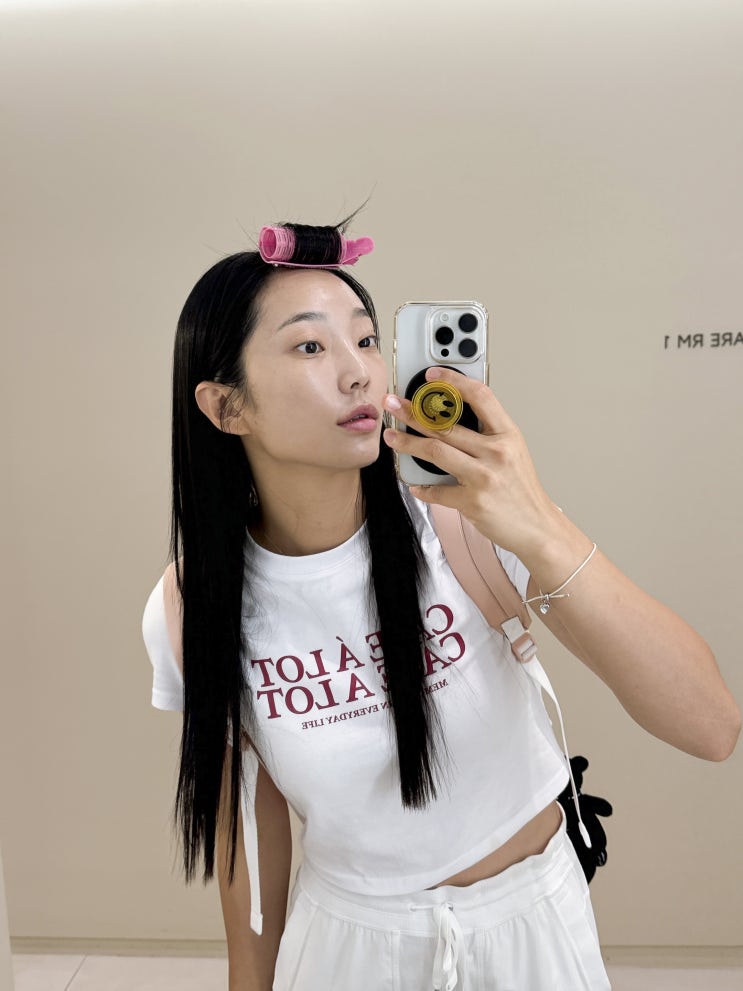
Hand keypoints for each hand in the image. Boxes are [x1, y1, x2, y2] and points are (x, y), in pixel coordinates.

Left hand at [382, 366, 562, 558]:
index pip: (480, 395)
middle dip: (412, 411)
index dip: (454, 381)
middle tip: (393, 404)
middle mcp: (497, 452)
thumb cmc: (522, 490)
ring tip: (391, 437)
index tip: (432, 375)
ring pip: (434, 451)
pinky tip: (415, 483)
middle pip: (445, 424)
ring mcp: (484, 477)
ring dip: (407, 442)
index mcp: (507, 434)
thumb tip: (451, 417)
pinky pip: (436, 490)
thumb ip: (488, 433)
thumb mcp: (513, 452)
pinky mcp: (472, 502)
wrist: (537, 527)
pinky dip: (422, 487)